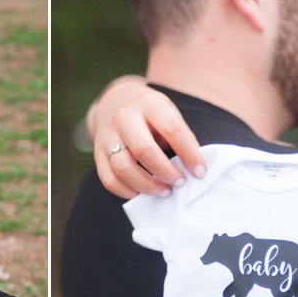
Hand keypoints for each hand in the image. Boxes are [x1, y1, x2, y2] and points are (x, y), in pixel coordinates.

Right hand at [86, 76, 204, 198]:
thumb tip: (194, 167)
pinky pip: (109, 180)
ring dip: (147, 185)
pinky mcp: (98, 154)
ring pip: (123, 168)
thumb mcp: (168, 113)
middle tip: (180, 182)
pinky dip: (127, 192)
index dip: (188, 154)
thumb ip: (180, 136)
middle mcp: (124, 118)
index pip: (171, 130)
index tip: (200, 172)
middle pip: (143, 150)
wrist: (115, 103)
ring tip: (164, 191)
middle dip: (165, 172)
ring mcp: (107, 136)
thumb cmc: (150, 114)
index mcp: (148, 104)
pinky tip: (142, 193)